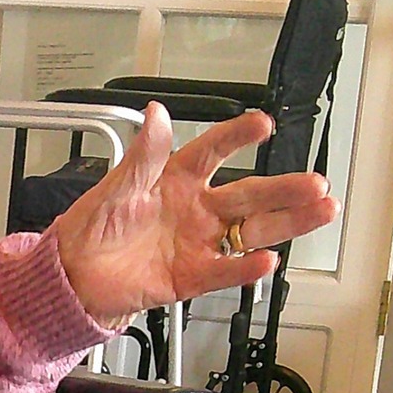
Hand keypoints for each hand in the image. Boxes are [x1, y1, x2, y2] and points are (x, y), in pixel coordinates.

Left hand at [53, 104, 338, 329]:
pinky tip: (267, 260)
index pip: (213, 151)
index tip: (262, 124)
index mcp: (176, 179)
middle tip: (315, 182)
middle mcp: (196, 208)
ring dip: (286, 222)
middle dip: (284, 188)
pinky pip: (225, 270)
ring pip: (252, 231)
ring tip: (319, 212)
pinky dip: (246, 268)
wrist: (74, 276)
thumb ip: (142, 156)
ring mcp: (199, 242)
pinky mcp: (192, 276)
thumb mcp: (114, 187)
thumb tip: (156, 116)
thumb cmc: (91, 227)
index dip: (237, 137)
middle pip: (249, 195)